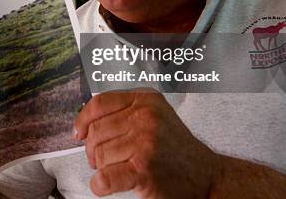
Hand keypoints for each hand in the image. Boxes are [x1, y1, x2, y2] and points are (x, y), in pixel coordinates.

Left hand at [73, 90, 219, 197]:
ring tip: (119, 169)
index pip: (99, 103)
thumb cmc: (175, 148)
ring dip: (102, 168)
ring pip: (99, 155)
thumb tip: (85, 122)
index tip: (79, 133)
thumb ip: (124, 111)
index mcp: (146, 100)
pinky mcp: (144, 170)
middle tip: (105, 160)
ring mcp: (145, 143)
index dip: (83, 120)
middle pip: (96, 131)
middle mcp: (146, 117)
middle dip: (94, 150)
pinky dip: (100, 185)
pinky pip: (105, 178)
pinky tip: (106, 184)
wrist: (207, 176)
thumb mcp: (155, 115)